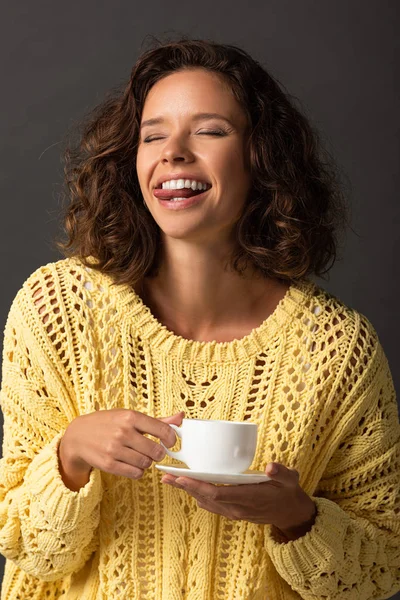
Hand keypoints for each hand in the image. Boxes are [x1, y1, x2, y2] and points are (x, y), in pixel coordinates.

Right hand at [59, 408, 184, 479]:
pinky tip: (132, 464)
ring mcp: (115, 449)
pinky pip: (135, 473)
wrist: (78, 436)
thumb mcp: (129, 416)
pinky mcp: (109, 464)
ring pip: (146, 463)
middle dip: (159, 453)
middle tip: (155, 451)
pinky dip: (138, 471)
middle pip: (156, 451)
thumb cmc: (108, 423)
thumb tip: (181, 417)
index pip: (162, 430)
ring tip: (140, 456)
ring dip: (147, 462)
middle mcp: (123, 432)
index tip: (170, 442)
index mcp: (130, 417)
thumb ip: (157, 420)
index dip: (171, 439)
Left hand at [161, 462, 316, 540]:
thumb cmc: (287, 492)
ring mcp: (233, 512)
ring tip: (170, 480)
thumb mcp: (290, 480)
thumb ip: (281, 473)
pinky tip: (188, 487)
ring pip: (204, 502)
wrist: (290, 513)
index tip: (182, 477)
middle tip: (166, 476)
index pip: (216, 493)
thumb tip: (271, 467)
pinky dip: (196, 495)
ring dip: (187, 492)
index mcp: (247, 498)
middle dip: (185, 487)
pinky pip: (210, 504)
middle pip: (204, 498)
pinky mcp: (231, 511)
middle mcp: (236, 508)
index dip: (197, 486)